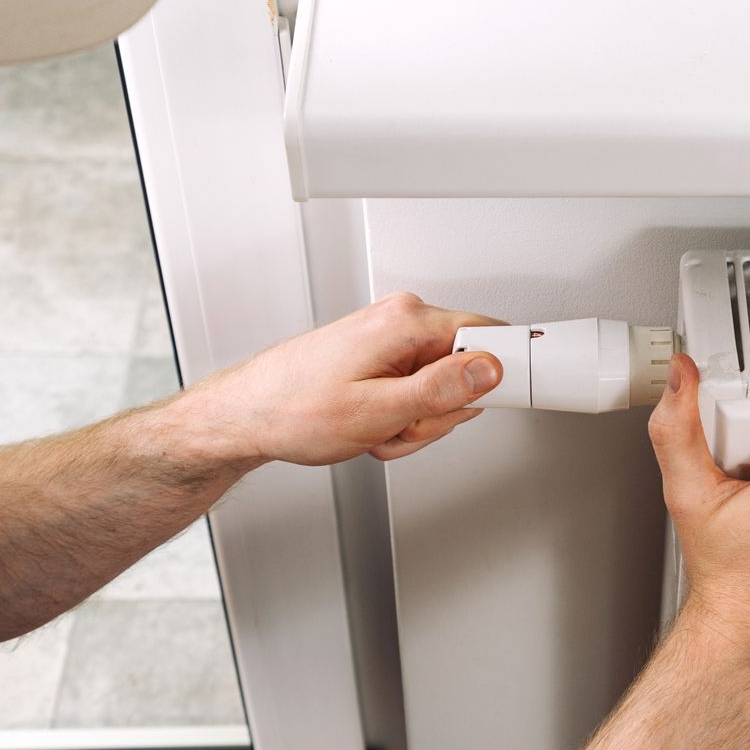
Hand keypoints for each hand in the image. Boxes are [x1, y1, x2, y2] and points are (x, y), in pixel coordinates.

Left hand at [191, 292, 505, 466]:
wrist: (247, 415)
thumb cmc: (293, 410)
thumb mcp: (378, 411)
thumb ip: (440, 390)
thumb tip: (489, 369)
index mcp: (405, 322)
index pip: (487, 335)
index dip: (498, 375)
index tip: (501, 398)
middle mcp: (400, 321)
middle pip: (465, 372)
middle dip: (437, 414)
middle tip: (400, 427)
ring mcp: (391, 340)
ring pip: (440, 391)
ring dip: (413, 424)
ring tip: (377, 429)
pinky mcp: (383, 359)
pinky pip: (415, 394)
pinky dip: (397, 420)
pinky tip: (370, 426)